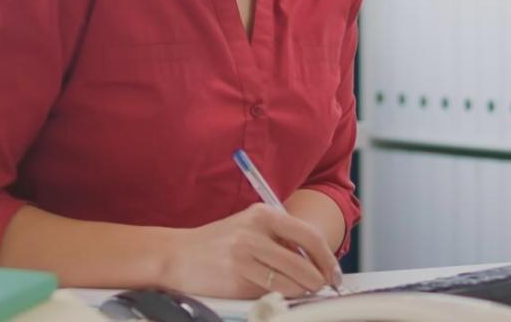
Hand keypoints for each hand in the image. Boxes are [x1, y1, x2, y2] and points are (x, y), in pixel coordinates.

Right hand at [160, 204, 342, 298]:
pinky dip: (278, 296)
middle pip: (303, 262)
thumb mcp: (250, 226)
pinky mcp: (235, 277)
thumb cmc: (218, 243)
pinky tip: (275, 293)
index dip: (327, 258)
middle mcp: (255, 231)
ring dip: (300, 291)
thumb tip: (316, 261)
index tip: (333, 273)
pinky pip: (268, 291)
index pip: (309, 235)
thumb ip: (280, 238)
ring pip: (289, 281)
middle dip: (317, 280)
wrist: (176, 254)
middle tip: (321, 287)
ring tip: (299, 291)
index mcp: (263, 214)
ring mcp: (244, 254)